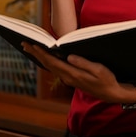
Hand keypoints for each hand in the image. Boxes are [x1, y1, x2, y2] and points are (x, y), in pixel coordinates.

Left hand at [21, 42, 135, 103]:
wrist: (111, 93)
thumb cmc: (107, 80)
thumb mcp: (99, 70)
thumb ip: (84, 63)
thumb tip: (69, 56)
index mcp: (73, 74)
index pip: (53, 62)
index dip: (42, 53)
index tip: (33, 44)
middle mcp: (67, 77)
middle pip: (48, 64)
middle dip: (36, 53)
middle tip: (24, 43)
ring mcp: (68, 79)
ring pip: (50, 67)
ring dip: (40, 57)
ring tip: (31, 48)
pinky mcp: (71, 78)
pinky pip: (55, 69)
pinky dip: (47, 61)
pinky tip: (45, 57)